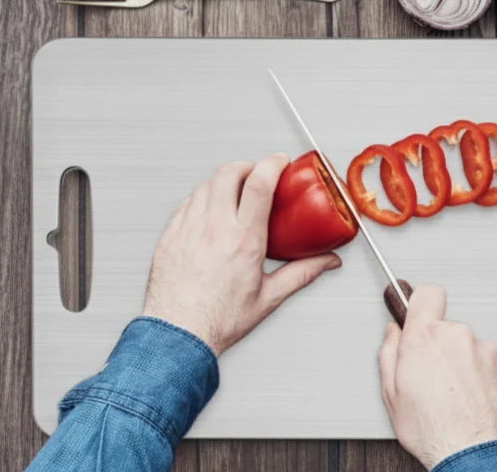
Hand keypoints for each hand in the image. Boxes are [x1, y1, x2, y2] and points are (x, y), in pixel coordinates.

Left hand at [142, 153, 342, 356]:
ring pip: (205, 185)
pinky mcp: (170, 235)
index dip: (272, 164)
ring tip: (233, 193)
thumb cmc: (218, 320)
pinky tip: (208, 212)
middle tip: (256, 174)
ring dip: (223, 181)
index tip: (280, 162)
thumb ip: (302, 273)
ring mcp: (188, 229)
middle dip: (246, 166)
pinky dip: (201, 199)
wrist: (178, 335)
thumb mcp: (269, 297)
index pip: (259, 184)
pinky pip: (186, 203)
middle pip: (229, 173)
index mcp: (243, 241)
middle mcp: (213, 229)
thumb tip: (326, 262)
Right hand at [378, 285, 496, 468]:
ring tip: (455, 395)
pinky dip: (483, 378)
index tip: (421, 312)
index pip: (428, 294)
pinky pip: (490, 364)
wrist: (471, 455)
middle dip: (440, 346)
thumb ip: (388, 352)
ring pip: (470, 348)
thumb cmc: (432, 430)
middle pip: (448, 328)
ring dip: (463, 364)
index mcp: (426, 338)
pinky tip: (472, 400)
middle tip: (432, 376)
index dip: (422, 303)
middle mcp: (458, 337)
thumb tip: (392, 334)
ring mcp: (486, 352)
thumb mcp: (391, 393)